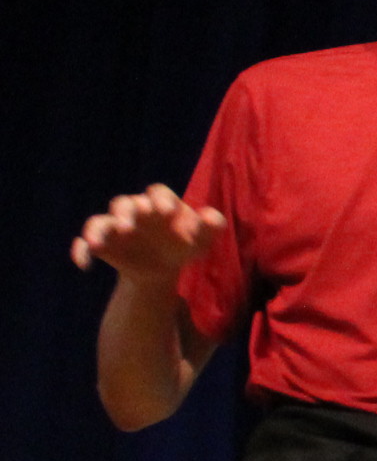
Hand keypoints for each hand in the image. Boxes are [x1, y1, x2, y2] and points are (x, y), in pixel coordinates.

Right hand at [73, 186, 224, 284]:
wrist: (163, 268)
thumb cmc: (184, 246)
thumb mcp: (201, 240)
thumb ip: (211, 226)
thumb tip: (212, 217)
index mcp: (160, 204)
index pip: (157, 192)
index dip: (161, 199)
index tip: (166, 212)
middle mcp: (134, 211)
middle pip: (124, 203)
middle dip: (125, 213)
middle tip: (129, 227)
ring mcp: (115, 227)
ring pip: (100, 221)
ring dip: (96, 230)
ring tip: (97, 243)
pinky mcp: (102, 244)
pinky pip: (84, 244)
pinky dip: (80, 251)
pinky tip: (84, 264)